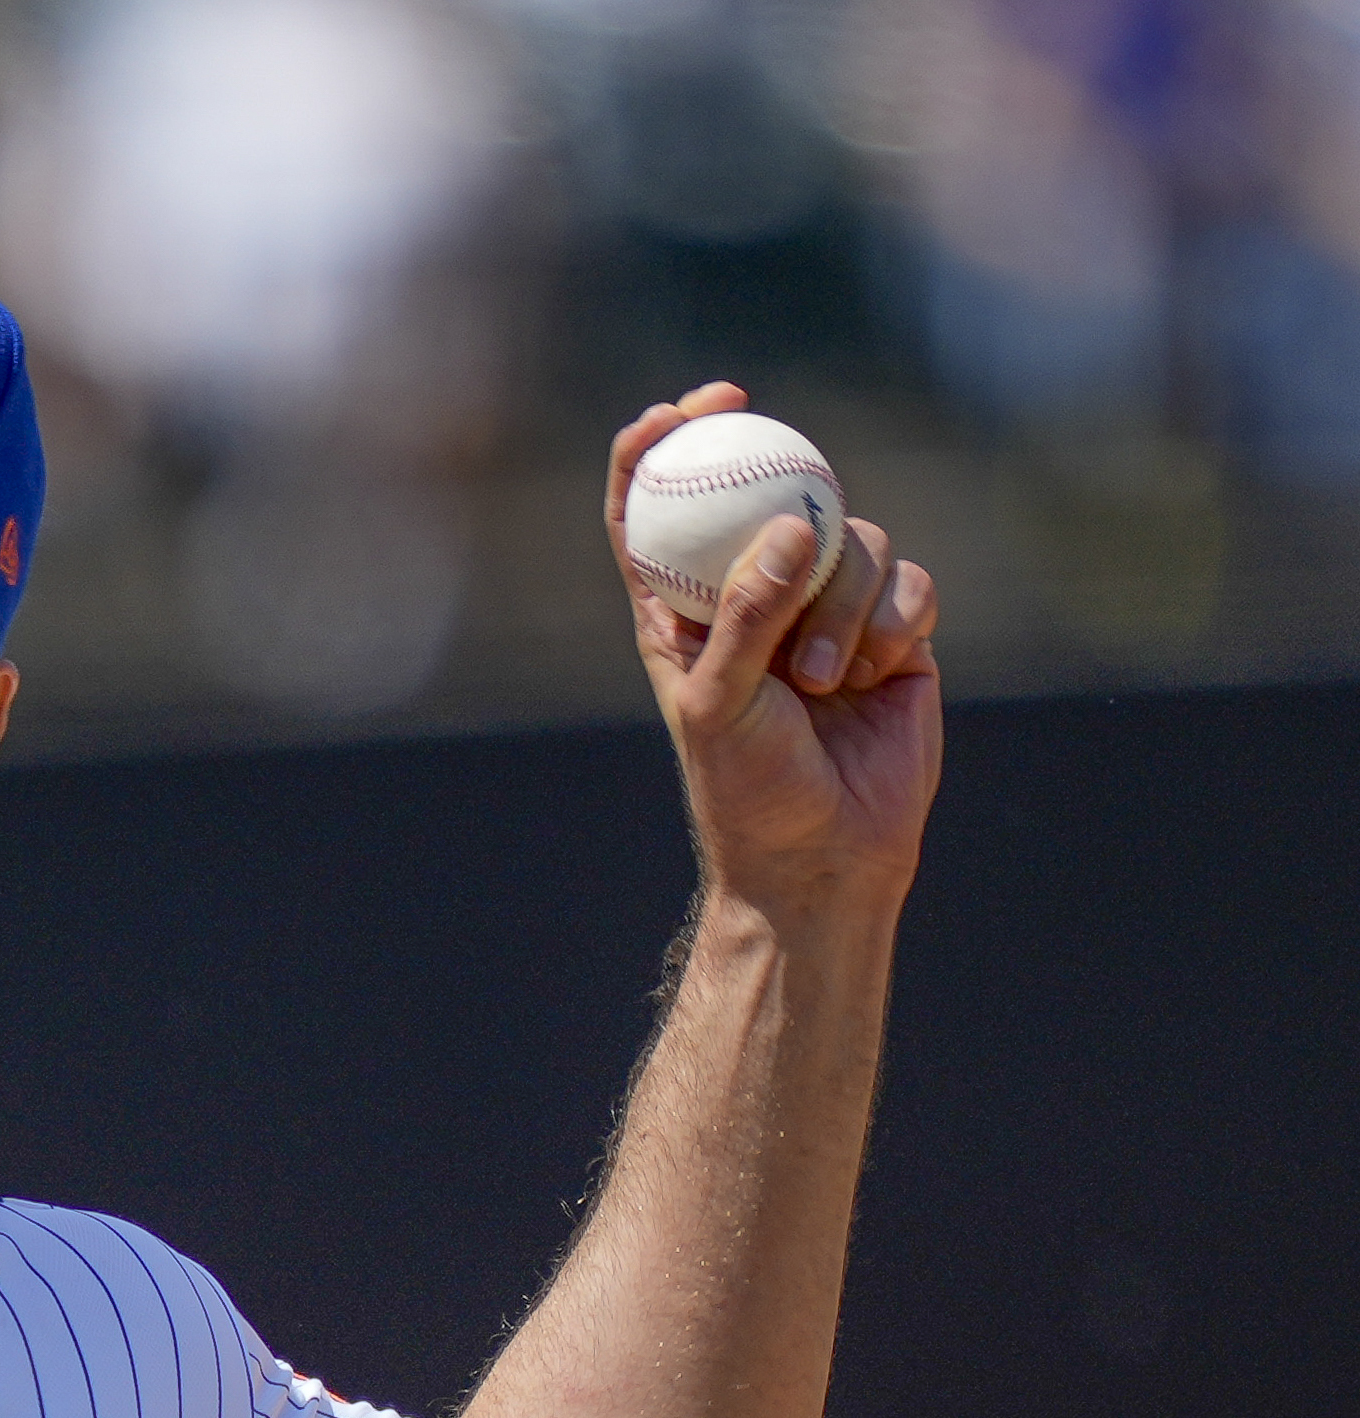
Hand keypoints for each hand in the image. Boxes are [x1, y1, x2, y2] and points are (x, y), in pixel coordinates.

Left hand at [608, 383, 941, 915]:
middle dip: (776, 461)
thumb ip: (747, 614)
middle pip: (769, 498)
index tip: (680, 412)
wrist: (828, 856)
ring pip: (852, 541)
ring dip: (844, 600)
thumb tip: (793, 524)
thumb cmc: (748, 789)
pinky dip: (895, 619)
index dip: (657, 452)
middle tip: (768, 424)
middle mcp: (756, 599)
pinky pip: (910, 581)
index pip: (654, 515)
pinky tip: (878, 674)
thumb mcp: (720, 702)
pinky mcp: (896, 632)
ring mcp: (829, 611)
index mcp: (683, 612)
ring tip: (826, 679)